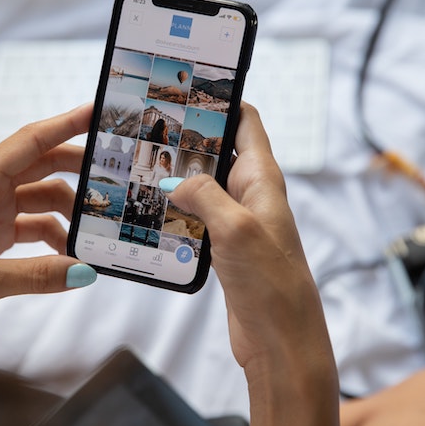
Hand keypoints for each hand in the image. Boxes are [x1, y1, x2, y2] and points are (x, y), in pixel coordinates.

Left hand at [0, 104, 96, 348]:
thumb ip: (37, 276)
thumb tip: (86, 271)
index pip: (29, 142)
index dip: (65, 124)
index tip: (98, 110)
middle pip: (41, 164)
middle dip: (78, 167)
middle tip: (115, 172)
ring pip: (41, 196)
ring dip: (69, 212)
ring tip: (96, 231)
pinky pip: (35, 224)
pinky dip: (55, 237)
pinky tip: (70, 257)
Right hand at [160, 103, 338, 425]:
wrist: (281, 338)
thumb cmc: (272, 282)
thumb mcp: (236, 228)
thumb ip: (205, 195)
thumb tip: (176, 180)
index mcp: (264, 179)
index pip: (246, 122)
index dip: (222, 100)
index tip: (189, 87)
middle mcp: (252, 194)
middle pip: (219, 152)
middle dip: (188, 140)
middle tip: (149, 130)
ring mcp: (239, 220)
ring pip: (205, 185)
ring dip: (179, 178)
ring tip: (143, 167)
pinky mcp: (226, 246)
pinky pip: (198, 217)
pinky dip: (178, 211)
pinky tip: (153, 211)